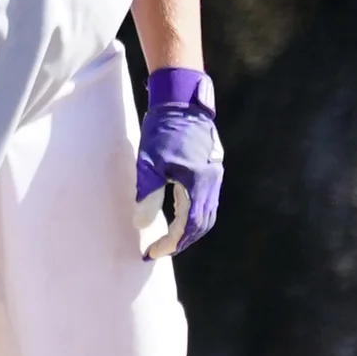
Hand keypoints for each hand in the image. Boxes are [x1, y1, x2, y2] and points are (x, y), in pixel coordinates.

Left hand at [135, 67, 223, 257]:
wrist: (182, 101)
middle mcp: (211, 182)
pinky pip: (206, 201)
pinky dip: (194, 215)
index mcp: (198, 183)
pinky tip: (178, 216)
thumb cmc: (162, 130)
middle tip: (159, 250)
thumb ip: (147, 196)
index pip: (188, 226)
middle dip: (182, 241)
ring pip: (207, 213)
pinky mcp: (212, 168)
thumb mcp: (149, 164)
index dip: (170, 243)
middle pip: (202, 224)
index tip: (151, 253)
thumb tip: (141, 225)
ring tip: (168, 238)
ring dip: (190, 230)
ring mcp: (214, 174)